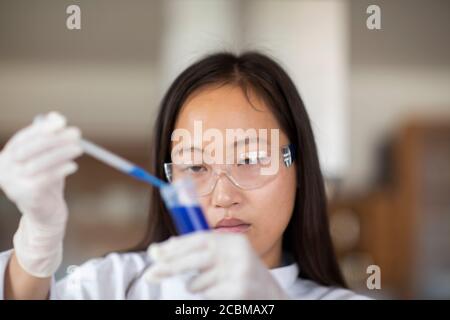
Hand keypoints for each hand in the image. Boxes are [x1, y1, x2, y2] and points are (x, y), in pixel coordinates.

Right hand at [0, 112, 81, 276]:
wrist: (47, 214)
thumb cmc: (48, 182)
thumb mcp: (48, 157)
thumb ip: (51, 138)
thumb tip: (56, 116)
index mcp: (6, 158)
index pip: (23, 139)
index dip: (42, 129)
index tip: (62, 121)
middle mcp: (4, 171)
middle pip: (29, 149)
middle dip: (54, 139)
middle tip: (76, 134)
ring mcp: (13, 184)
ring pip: (39, 163)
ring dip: (61, 153)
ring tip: (79, 149)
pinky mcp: (27, 196)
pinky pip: (45, 178)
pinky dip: (60, 170)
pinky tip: (73, 166)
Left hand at [144, 232, 288, 298]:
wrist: (272, 298)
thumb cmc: (243, 276)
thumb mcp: (228, 257)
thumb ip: (202, 251)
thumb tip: (165, 247)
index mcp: (233, 241)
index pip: (198, 238)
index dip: (174, 246)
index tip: (155, 253)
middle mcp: (238, 253)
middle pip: (194, 258)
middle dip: (170, 267)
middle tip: (151, 274)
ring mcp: (240, 273)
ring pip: (198, 282)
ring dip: (195, 288)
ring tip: (211, 287)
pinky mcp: (239, 291)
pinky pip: (208, 296)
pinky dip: (207, 298)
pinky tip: (220, 295)